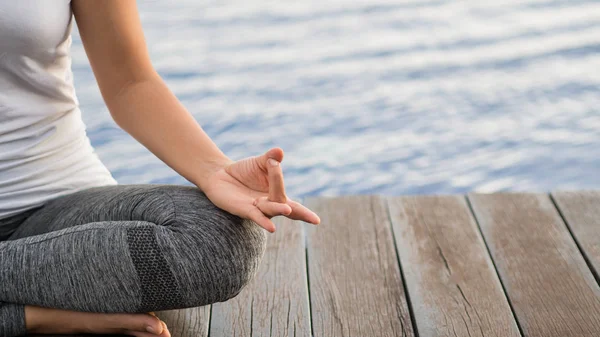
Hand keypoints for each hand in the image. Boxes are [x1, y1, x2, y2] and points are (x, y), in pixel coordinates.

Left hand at [201, 147, 320, 231]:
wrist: (221, 174)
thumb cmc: (244, 171)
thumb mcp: (260, 162)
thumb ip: (271, 158)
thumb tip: (279, 151)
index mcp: (277, 196)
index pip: (294, 206)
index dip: (305, 214)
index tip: (317, 221)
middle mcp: (269, 205)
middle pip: (283, 203)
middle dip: (295, 206)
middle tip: (300, 200)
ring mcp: (257, 209)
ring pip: (271, 208)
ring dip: (279, 208)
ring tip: (288, 210)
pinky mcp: (244, 210)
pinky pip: (255, 216)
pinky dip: (263, 220)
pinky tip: (271, 227)